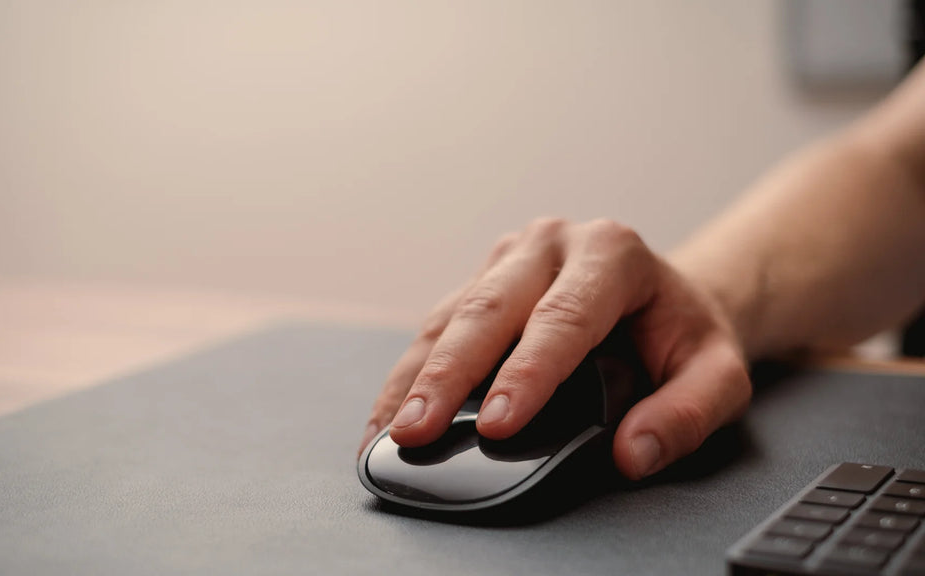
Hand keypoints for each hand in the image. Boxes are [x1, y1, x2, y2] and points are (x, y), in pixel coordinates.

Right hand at [358, 218, 750, 479]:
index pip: (563, 318)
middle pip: (489, 311)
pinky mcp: (480, 280)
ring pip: (451, 316)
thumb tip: (633, 454)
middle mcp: (551, 244)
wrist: (663, 296)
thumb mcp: (718, 374)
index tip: (498, 424)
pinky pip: (438, 324)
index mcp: (611, 253)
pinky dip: (410, 372)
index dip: (526, 374)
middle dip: (447, 377)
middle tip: (418, 430)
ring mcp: (509, 258)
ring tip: (390, 430)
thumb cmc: (682, 334)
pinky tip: (390, 411)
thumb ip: (687, 415)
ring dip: (415, 376)